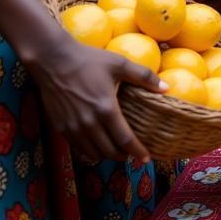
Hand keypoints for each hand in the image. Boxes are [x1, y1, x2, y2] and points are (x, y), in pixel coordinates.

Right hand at [26, 37, 166, 162]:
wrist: (53, 60)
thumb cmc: (89, 60)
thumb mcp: (120, 64)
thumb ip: (144, 76)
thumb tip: (167, 87)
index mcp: (106, 109)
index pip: (125, 140)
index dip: (138, 152)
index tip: (147, 159)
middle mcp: (89, 123)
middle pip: (109, 152)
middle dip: (124, 155)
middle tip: (133, 152)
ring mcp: (72, 128)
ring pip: (93, 153)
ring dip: (107, 155)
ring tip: (117, 149)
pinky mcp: (61, 128)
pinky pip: (79, 148)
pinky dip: (91, 150)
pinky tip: (98, 142)